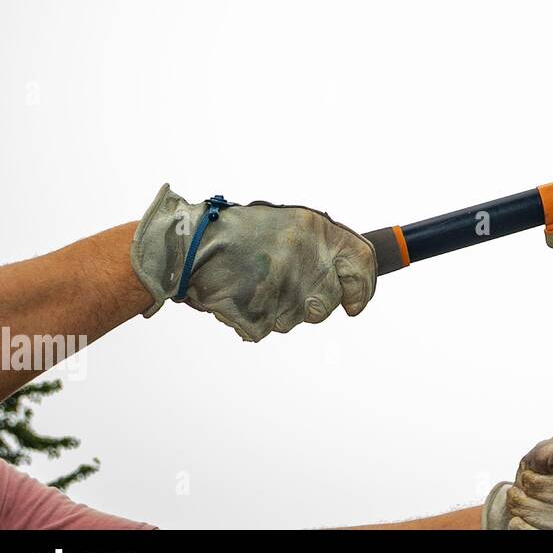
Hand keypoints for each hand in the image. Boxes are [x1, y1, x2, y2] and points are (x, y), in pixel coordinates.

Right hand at [129, 184, 375, 341]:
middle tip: (286, 288)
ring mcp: (286, 289)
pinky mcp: (262, 314)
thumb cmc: (239, 234)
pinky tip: (241, 295)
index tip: (356, 304)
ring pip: (298, 318)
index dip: (364, 287)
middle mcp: (308, 259)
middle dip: (314, 304)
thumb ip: (323, 246)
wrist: (189, 246)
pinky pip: (268, 327)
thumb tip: (351, 276)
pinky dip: (254, 317)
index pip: (364, 262)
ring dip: (281, 309)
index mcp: (318, 230)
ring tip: (256, 283)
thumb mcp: (290, 225)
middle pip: (331, 301)